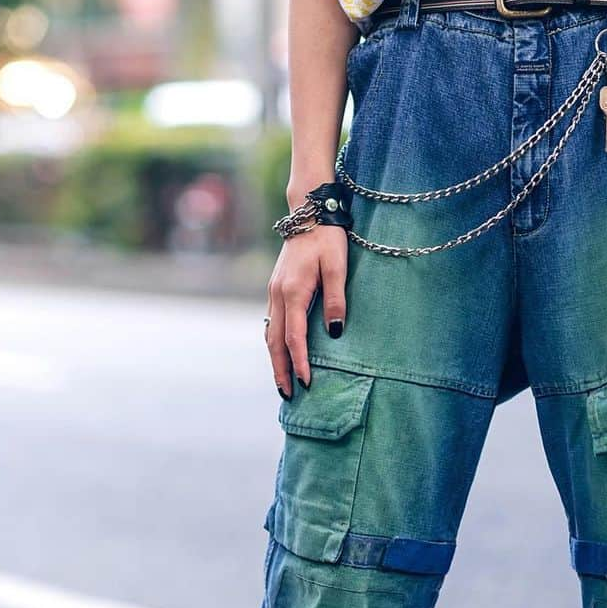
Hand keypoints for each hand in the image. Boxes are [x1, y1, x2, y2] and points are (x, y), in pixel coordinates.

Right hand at [265, 224, 347, 397]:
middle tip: (288, 395)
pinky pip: (271, 322)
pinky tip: (280, 352)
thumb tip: (335, 332)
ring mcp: (273, 291)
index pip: (294, 338)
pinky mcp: (275, 288)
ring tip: (282, 381)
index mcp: (293, 292)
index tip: (307, 383)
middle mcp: (278, 294)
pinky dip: (274, 342)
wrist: (309, 212)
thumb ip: (336, 300)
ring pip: (269, 333)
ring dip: (274, 359)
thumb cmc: (328, 239)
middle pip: (275, 341)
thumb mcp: (337, 267)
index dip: (300, 363)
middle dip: (280, 369)